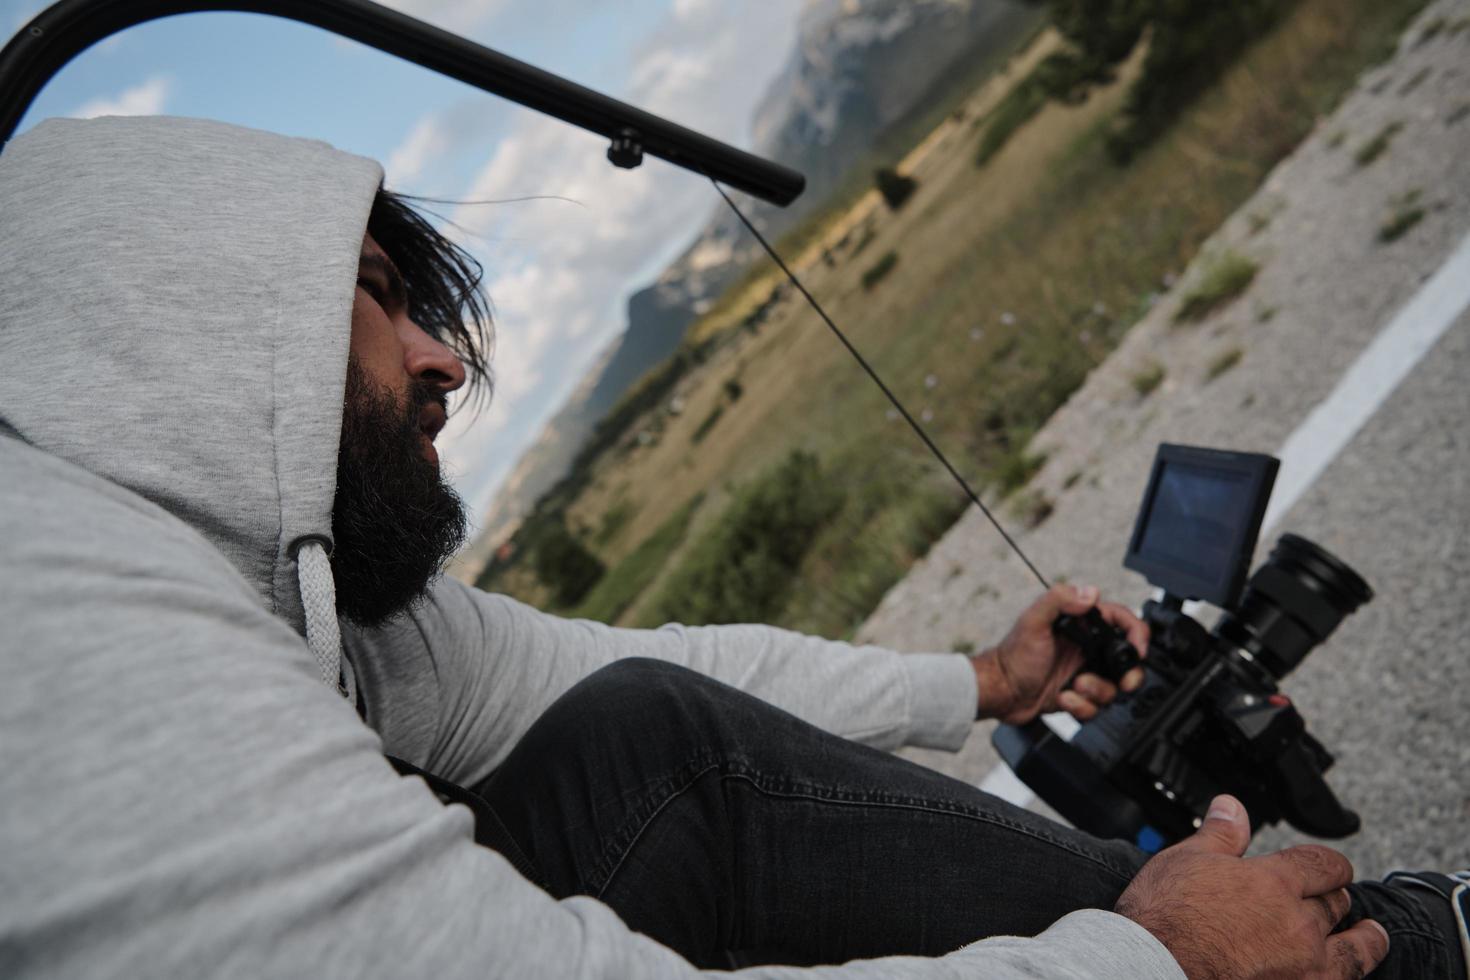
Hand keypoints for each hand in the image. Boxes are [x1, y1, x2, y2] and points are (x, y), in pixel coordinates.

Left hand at [971, 583, 1146, 723]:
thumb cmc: (1013, 656)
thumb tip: (1090, 592)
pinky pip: (1096, 707)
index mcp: (1080, 625)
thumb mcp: (1033, 621)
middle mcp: (1086, 648)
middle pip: (1127, 661)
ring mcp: (1084, 673)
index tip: (1138, 650)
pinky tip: (1064, 698)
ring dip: (1097, 691)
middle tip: (1121, 682)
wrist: (1000, 691)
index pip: (1121, 621)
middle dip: (1127, 675)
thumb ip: (1059, 599)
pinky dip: (1082, 706)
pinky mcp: (1079, 696)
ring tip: (1074, 686)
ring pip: (1113, 688)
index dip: (1137, 633)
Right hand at [1115, 795, 1389, 978]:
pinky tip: (1342, 971)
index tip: (1331, 866)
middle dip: (1335, 897)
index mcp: (1274, 882)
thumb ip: (1219, 834)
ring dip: (1365, 939)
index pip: (1323, 864)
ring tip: (1372, 935)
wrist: (1153, 968)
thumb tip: (1232, 805)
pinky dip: (1347, 972)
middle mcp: (1298, 923)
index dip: (1329, 863)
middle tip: (1333, 898)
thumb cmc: (1163, 918)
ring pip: (1354, 949)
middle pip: (1336, 903)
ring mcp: (1304, 966)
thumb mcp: (1186, 861)